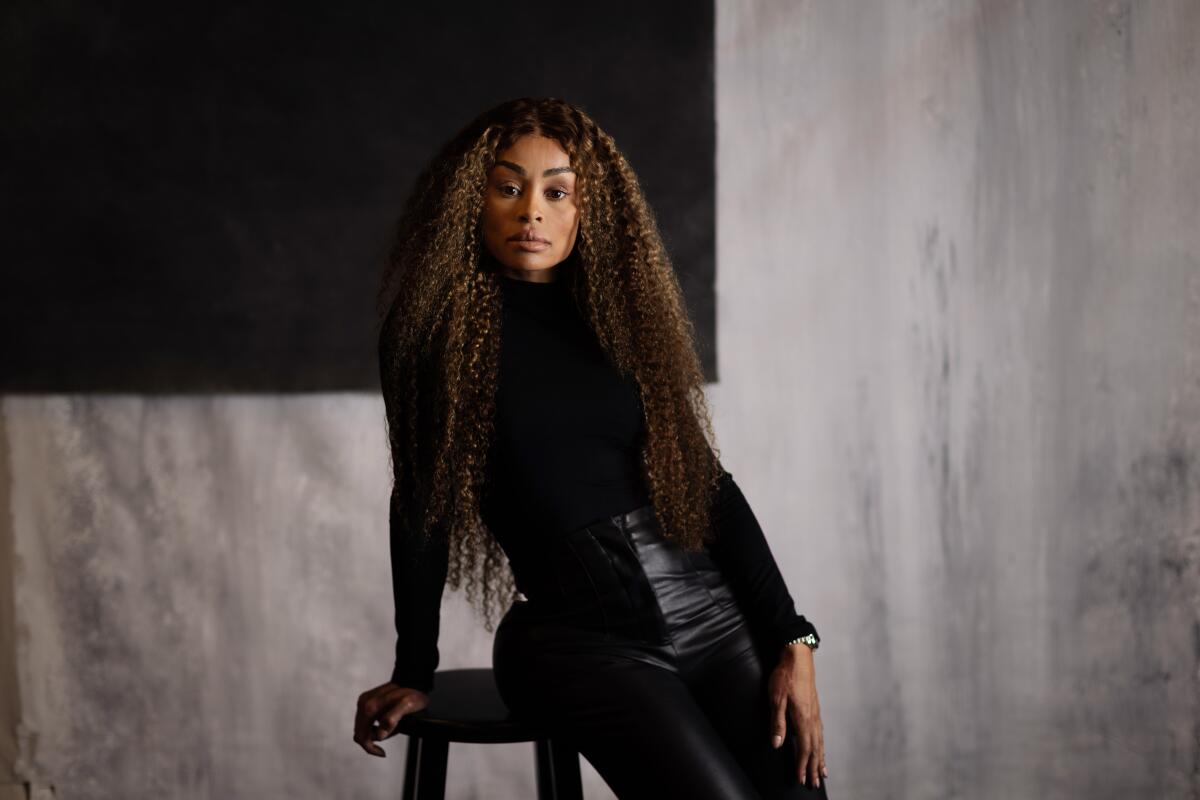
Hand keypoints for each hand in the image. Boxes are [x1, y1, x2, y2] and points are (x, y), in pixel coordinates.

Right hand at [353, 681, 428, 756]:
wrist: (413, 680)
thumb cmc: (413, 694)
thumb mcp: (407, 706)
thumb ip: (392, 719)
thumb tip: (380, 735)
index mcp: (370, 706)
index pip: (361, 736)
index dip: (370, 748)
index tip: (382, 752)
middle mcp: (363, 703)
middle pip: (359, 732)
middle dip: (372, 741)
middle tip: (389, 740)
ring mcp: (364, 701)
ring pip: (362, 727)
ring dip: (374, 733)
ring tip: (392, 729)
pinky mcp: (366, 701)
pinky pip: (366, 720)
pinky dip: (374, 726)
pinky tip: (387, 724)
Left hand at [767, 644, 827, 788]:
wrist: (797, 657)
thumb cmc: (784, 676)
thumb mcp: (776, 698)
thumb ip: (777, 722)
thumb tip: (777, 744)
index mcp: (803, 718)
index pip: (804, 748)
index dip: (802, 765)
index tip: (801, 779)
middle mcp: (812, 718)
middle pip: (815, 748)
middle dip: (814, 767)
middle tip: (815, 783)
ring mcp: (816, 713)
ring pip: (820, 741)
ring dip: (820, 758)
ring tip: (823, 772)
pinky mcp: (815, 708)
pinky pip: (820, 732)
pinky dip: (821, 744)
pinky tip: (821, 747)